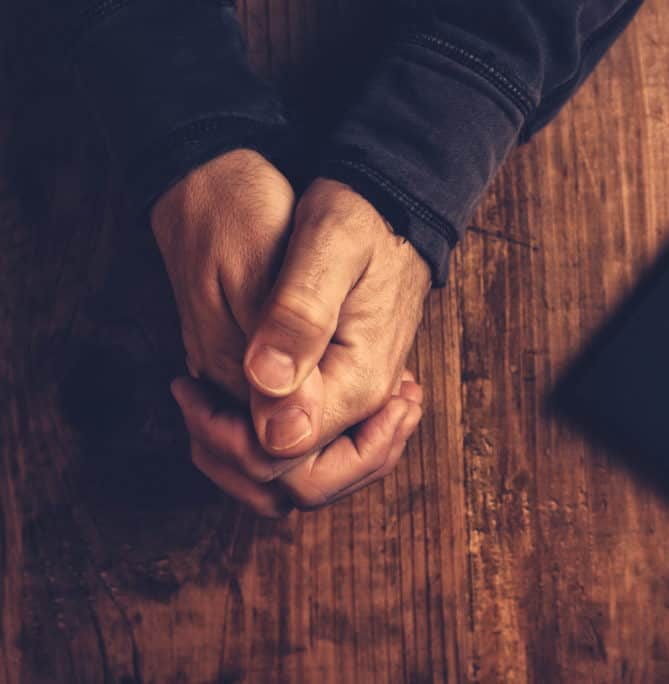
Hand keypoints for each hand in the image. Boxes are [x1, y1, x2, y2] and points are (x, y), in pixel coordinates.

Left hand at [154, 152, 428, 514]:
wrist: (395, 208)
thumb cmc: (360, 217)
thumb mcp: (329, 246)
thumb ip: (300, 319)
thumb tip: (268, 394)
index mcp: (358, 382)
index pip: (286, 460)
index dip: (226, 438)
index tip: (189, 387)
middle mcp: (364, 405)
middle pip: (298, 487)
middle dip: (232, 457)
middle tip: (193, 396)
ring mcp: (359, 404)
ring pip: (303, 477)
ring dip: (244, 456)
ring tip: (205, 402)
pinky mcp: (347, 393)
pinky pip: (310, 450)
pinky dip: (265, 441)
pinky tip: (236, 398)